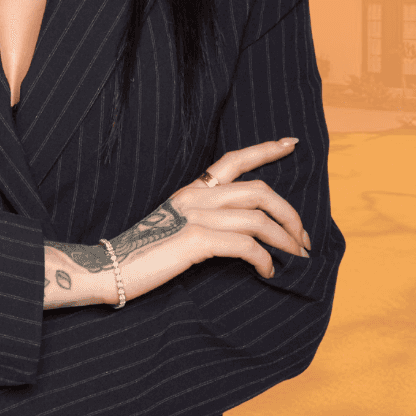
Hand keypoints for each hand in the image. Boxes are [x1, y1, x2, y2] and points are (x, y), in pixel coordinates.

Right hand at [103, 138, 310, 301]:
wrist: (111, 268)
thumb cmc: (146, 253)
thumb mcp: (177, 226)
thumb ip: (206, 220)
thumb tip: (246, 233)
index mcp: (192, 190)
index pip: (234, 159)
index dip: (265, 149)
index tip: (292, 144)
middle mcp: (196, 196)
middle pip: (258, 189)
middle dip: (289, 213)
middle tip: (304, 238)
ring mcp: (195, 216)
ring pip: (257, 217)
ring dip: (285, 239)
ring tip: (296, 259)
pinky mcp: (194, 240)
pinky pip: (245, 244)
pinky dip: (264, 259)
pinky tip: (268, 272)